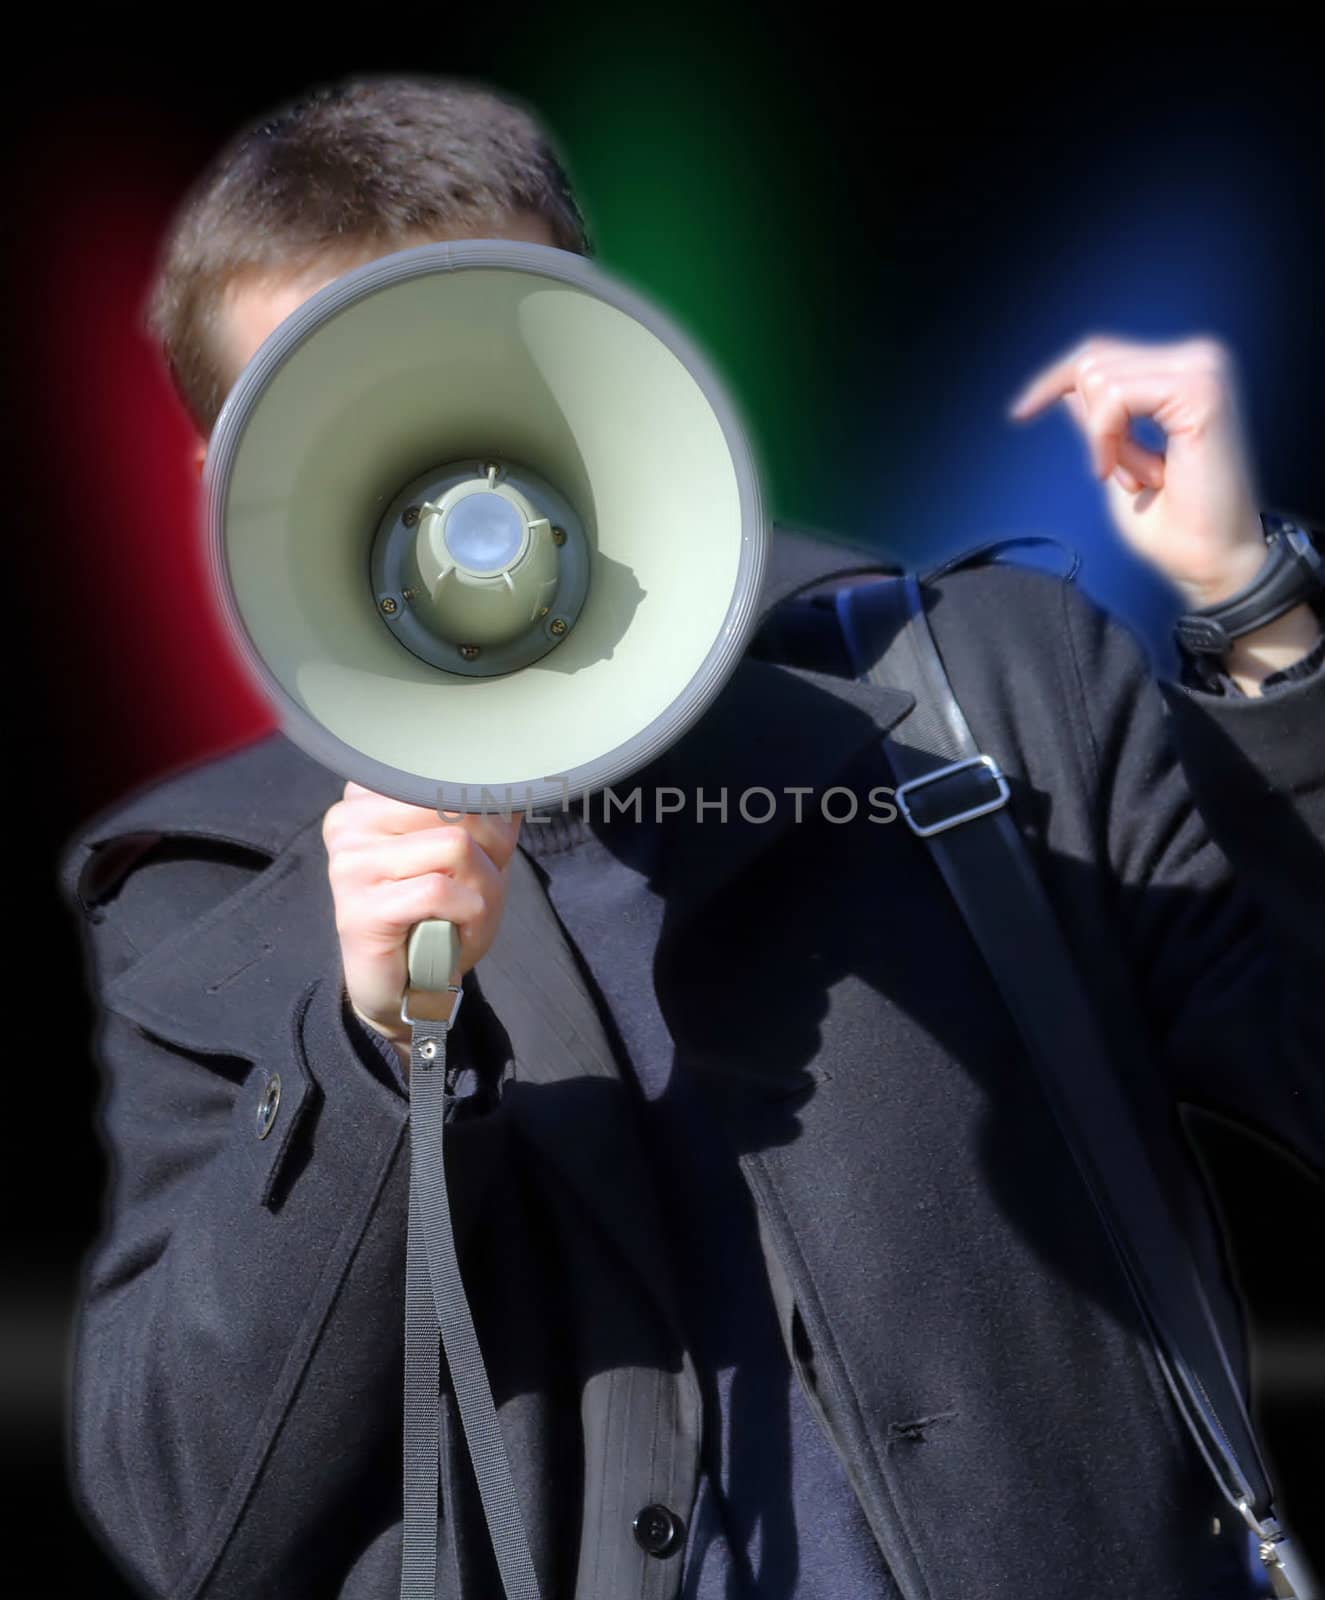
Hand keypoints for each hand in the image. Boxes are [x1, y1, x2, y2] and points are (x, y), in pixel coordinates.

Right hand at [322, 781, 522, 1056]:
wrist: (407, 986)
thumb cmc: (438, 913)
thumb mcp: (470, 852)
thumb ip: (485, 811)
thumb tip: (517, 779)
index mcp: (371, 796)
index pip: (449, 773)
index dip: (487, 810)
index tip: (483, 846)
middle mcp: (350, 820)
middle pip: (457, 805)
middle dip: (493, 847)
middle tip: (482, 885)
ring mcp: (349, 863)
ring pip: (454, 846)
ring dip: (483, 886)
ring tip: (469, 910)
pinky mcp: (358, 908)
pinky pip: (439, 892)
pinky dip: (469, 915)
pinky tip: (457, 930)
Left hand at [1007, 334, 1266, 608]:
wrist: (1213, 562)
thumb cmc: (1173, 526)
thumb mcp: (1118, 461)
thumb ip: (1100, 419)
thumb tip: (1069, 387)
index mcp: (1182, 373)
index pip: (1100, 354)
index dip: (1052, 380)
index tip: (1019, 413)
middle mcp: (1198, 360)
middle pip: (1092, 359)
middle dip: (1089, 427)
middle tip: (1117, 475)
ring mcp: (1203, 370)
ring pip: (1099, 378)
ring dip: (1104, 440)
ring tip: (1138, 478)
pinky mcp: (1200, 390)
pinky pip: (1114, 399)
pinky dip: (1109, 441)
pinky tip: (1139, 477)